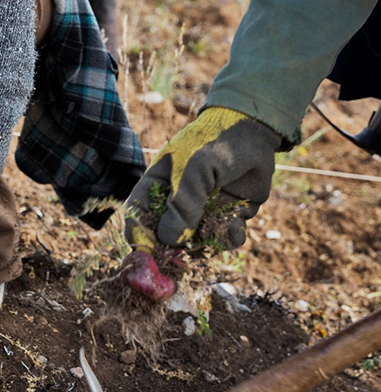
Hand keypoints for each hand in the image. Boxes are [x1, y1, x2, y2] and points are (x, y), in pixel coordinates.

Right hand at [125, 107, 281, 252]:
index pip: (138, 215)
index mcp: (157, 185)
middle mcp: (177, 201)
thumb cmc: (212, 144)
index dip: (139, 236)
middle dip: (174, 249)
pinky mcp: (227, 215)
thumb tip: (169, 241)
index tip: (146, 256)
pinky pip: (223, 237)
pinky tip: (237, 220)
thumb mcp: (193, 171)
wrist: (253, 132)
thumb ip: (182, 206)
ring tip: (218, 224)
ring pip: (197, 241)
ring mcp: (202, 209)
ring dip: (207, 241)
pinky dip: (230, 235)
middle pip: (166, 235)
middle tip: (184, 259)